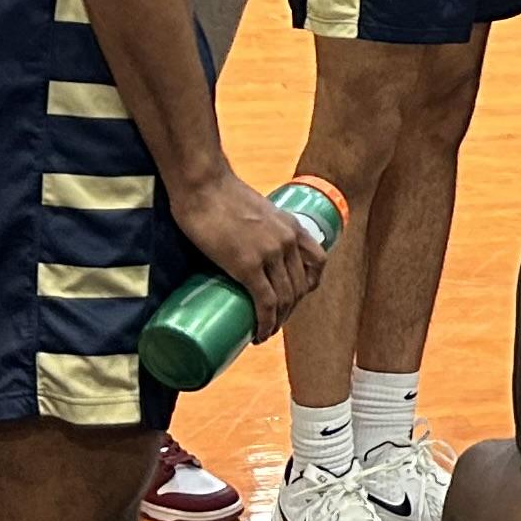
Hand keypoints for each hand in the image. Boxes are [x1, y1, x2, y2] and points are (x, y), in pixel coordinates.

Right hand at [170, 173, 328, 339]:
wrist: (203, 185)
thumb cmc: (220, 194)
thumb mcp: (256, 209)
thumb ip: (259, 227)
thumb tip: (247, 247)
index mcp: (292, 226)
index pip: (318, 262)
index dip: (308, 285)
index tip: (293, 297)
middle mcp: (287, 241)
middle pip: (300, 286)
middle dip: (290, 309)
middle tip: (273, 320)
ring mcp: (269, 254)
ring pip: (285, 299)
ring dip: (278, 322)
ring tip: (265, 332)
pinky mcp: (247, 265)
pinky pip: (265, 303)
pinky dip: (266, 324)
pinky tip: (260, 335)